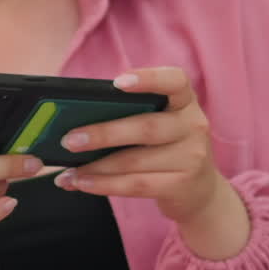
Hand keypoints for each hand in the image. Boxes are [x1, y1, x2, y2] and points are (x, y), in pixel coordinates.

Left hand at [55, 67, 248, 256]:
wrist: (200, 191)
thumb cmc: (165, 147)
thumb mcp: (160, 123)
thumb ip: (129, 113)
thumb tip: (74, 118)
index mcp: (184, 100)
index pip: (174, 81)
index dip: (148, 79)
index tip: (117, 83)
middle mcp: (193, 125)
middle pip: (146, 127)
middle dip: (103, 134)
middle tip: (69, 139)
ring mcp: (191, 157)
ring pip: (135, 161)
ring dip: (96, 167)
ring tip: (68, 171)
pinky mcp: (181, 185)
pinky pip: (136, 185)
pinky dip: (104, 185)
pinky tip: (83, 183)